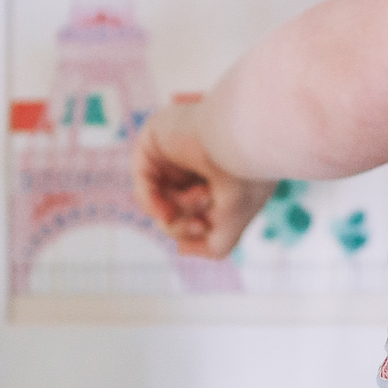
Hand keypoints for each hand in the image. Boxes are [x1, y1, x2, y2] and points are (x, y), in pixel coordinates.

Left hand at [132, 94, 275, 259]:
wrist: (243, 138)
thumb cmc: (245, 175)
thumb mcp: (236, 223)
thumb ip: (214, 245)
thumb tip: (181, 249)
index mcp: (221, 177)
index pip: (197, 214)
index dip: (196, 230)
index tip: (205, 228)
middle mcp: (197, 164)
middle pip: (175, 211)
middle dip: (185, 224)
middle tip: (201, 222)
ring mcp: (175, 152)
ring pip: (160, 201)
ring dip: (177, 213)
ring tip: (202, 197)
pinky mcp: (155, 139)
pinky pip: (142, 183)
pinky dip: (152, 204)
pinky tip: (166, 210)